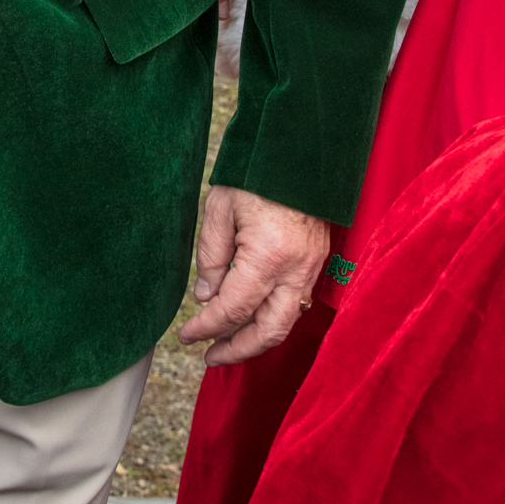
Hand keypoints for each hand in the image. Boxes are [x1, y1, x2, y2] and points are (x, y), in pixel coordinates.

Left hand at [179, 186, 330, 365]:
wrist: (299, 147)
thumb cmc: (255, 173)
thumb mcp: (219, 209)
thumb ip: (211, 258)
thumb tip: (206, 298)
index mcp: (268, 256)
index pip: (234, 310)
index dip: (206, 329)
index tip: (186, 336)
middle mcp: (296, 269)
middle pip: (268, 331)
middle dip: (237, 350)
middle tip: (209, 356)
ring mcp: (312, 267)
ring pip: (286, 322)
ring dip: (256, 339)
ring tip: (227, 343)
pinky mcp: (318, 261)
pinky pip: (296, 303)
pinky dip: (272, 319)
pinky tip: (251, 318)